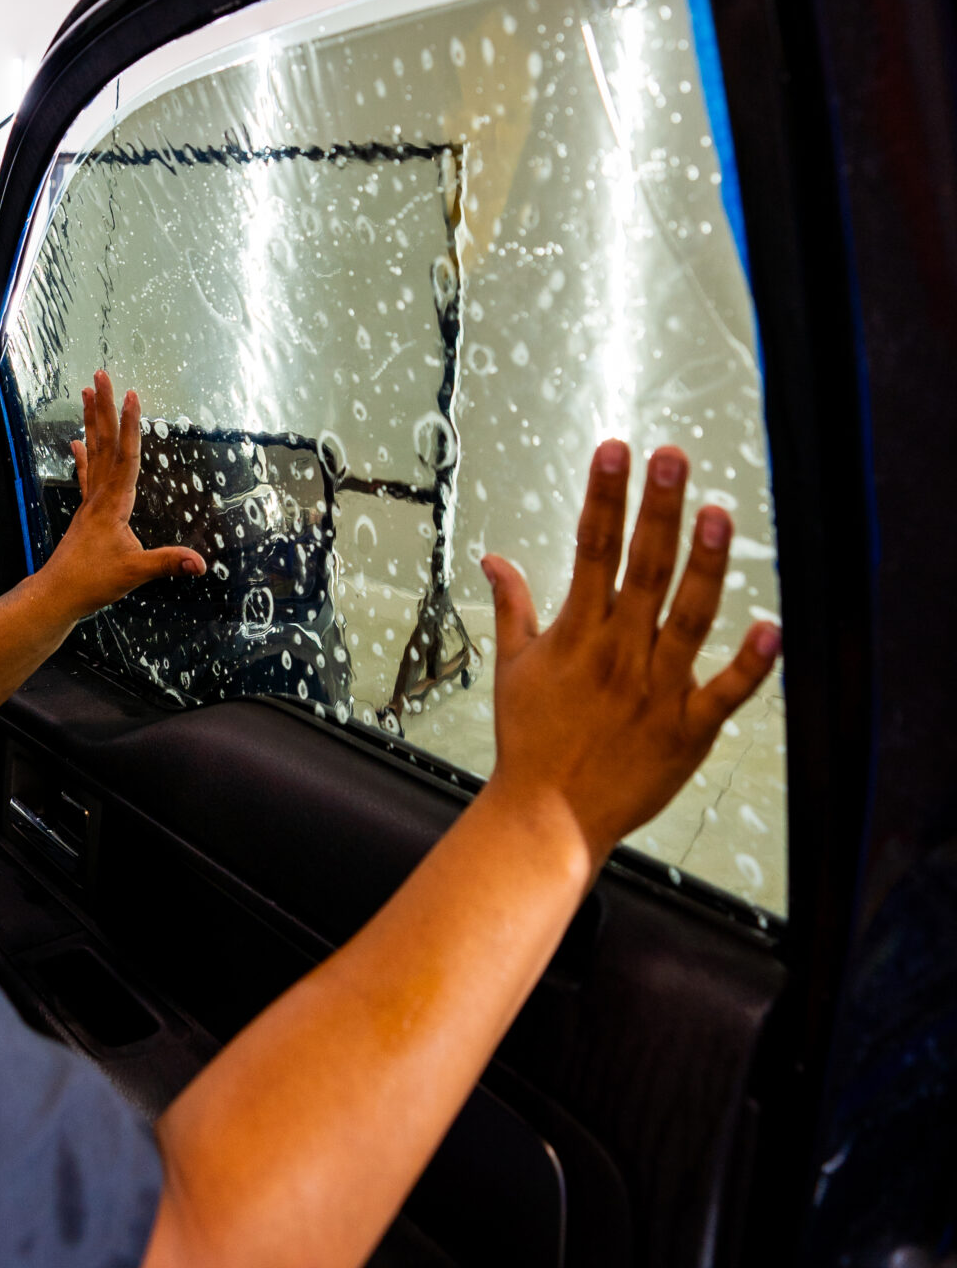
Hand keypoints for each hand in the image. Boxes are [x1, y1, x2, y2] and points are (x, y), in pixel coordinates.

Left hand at [45, 371, 205, 620]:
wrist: (57, 595)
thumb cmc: (91, 583)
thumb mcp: (134, 573)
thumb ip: (167, 564)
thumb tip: (200, 563)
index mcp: (113, 504)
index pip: (126, 456)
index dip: (131, 424)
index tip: (131, 394)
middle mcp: (99, 496)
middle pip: (105, 443)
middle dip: (105, 408)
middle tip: (101, 376)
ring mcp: (90, 502)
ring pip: (93, 452)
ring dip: (92, 422)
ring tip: (88, 394)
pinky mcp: (86, 513)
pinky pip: (86, 475)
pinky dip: (83, 456)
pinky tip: (76, 442)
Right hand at [481, 440, 780, 872]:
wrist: (547, 818)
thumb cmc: (530, 740)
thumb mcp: (512, 667)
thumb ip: (513, 606)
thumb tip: (494, 558)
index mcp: (578, 633)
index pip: (591, 548)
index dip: (604, 496)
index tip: (615, 450)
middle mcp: (619, 652)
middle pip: (642, 568)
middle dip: (656, 509)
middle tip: (672, 457)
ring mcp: (656, 690)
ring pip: (686, 617)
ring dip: (703, 565)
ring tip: (718, 514)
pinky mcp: (687, 729)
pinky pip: (724, 692)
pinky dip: (751, 664)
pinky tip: (772, 627)